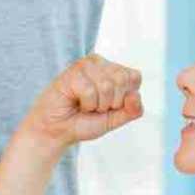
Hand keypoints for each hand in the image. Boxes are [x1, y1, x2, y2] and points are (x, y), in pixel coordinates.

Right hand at [20, 54, 143, 152]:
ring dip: (98, 105)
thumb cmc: (85, 121)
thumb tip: (136, 96)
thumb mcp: (115, 119)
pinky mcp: (71, 73)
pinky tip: (76, 102)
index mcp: (113, 70)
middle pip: (121, 79)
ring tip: (86, 105)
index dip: (126, 99)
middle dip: (112, 102)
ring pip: (106, 85)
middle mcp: (100, 63)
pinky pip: (90, 91)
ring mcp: (84, 65)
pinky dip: (86, 105)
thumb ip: (131, 110)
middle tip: (97, 107)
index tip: (111, 106)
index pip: (134, 77)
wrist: (58, 131)